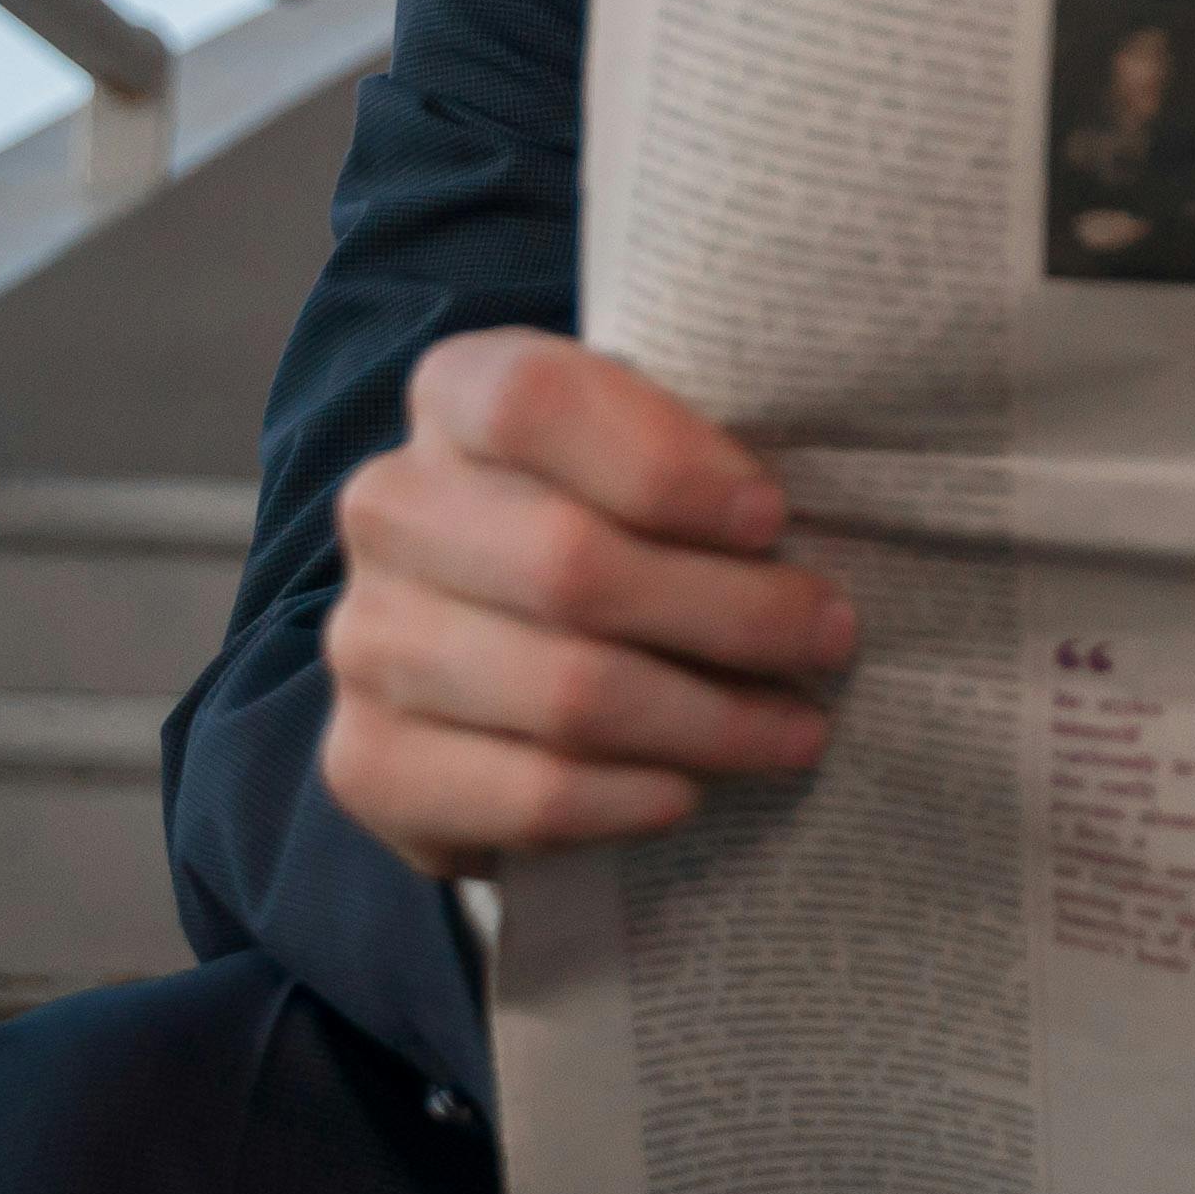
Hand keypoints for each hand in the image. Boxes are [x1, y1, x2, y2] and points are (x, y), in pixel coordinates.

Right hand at [320, 330, 854, 878]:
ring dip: (706, 720)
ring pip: (562, 690)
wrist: (503, 645)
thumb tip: (822, 525)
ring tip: (798, 729)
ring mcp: (364, 637)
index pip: (535, 403)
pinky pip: (520, 794)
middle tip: (831, 639)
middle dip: (731, 612)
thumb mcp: (654, 450)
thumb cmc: (619, 520)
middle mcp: (390, 507)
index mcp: (455, 393)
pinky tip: (690, 792)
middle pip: (567, 563)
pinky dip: (624, 800)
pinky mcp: (365, 761)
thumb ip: (707, 457)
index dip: (663, 462)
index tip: (773, 518)